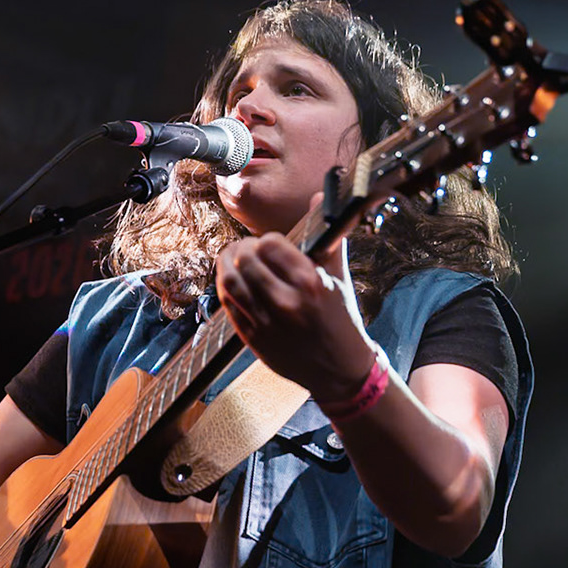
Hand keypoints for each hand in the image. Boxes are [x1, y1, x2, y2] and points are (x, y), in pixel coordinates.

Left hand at [214, 230, 375, 400]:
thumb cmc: (340, 319)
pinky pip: (228, 305)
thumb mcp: (338, 277)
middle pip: (244, 259)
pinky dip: (226, 289)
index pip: (270, 243)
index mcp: (310, 283)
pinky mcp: (253, 338)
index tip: (270, 245)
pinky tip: (234, 283)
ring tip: (233, 260)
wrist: (339, 369)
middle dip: (243, 249)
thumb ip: (326, 237)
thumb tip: (321, 198)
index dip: (267, 240)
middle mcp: (286, 302)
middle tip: (247, 250)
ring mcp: (267, 322)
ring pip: (229, 282)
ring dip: (226, 265)